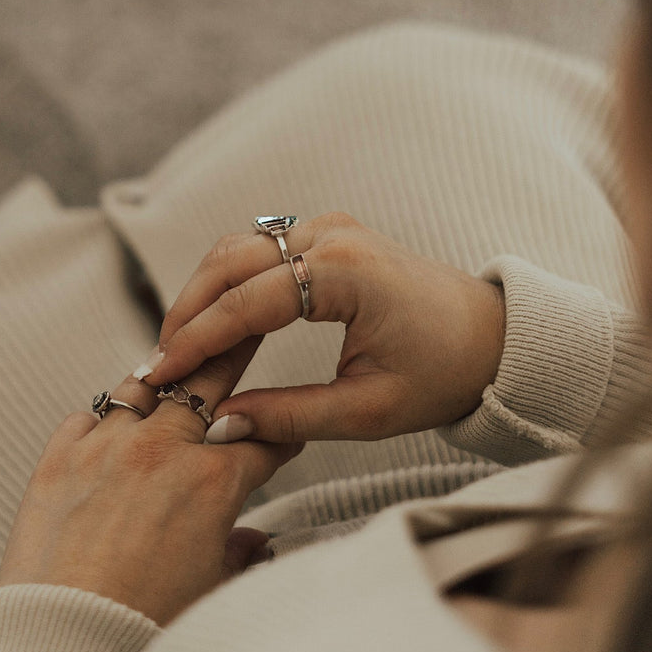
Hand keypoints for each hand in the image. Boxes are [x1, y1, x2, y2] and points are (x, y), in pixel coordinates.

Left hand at [0, 335, 304, 625]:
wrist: (61, 643)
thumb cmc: (139, 632)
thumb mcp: (212, 595)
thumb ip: (238, 558)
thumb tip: (251, 545)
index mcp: (212, 483)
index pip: (259, 439)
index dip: (277, 435)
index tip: (284, 431)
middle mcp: (160, 450)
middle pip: (207, 386)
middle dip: (232, 360)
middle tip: (245, 332)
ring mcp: (105, 448)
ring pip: (143, 389)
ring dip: (166, 379)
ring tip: (178, 360)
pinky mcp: (56, 459)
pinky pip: (86, 417)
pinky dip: (102, 418)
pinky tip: (109, 422)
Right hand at [136, 212, 505, 444]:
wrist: (494, 338)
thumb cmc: (442, 375)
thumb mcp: (367, 411)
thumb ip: (288, 417)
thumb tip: (219, 425)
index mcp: (343, 272)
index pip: (245, 303)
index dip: (195, 341)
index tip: (159, 376)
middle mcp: (330, 234)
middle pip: (228, 262)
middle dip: (185, 312)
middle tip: (157, 363)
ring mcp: (328, 226)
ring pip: (236, 249)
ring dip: (201, 293)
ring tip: (176, 347)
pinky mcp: (327, 234)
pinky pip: (258, 250)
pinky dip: (227, 283)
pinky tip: (210, 324)